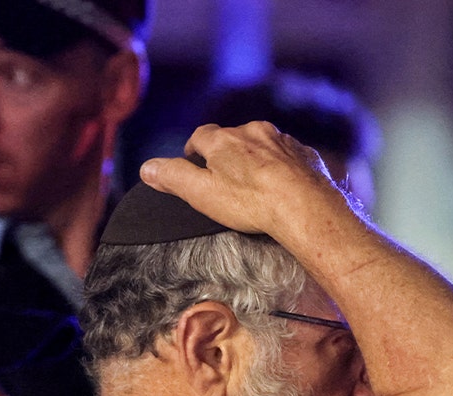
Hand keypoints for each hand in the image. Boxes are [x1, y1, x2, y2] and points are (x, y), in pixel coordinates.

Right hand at [138, 122, 353, 239]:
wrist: (305, 206)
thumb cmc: (251, 202)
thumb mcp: (201, 193)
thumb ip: (173, 177)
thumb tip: (147, 168)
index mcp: (223, 140)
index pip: (200, 136)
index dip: (194, 149)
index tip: (193, 160)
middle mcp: (253, 132)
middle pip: (233, 137)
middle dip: (227, 152)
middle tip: (224, 176)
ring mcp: (282, 140)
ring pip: (262, 143)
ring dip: (255, 157)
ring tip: (254, 182)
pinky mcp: (305, 153)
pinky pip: (288, 155)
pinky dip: (281, 165)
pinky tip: (281, 184)